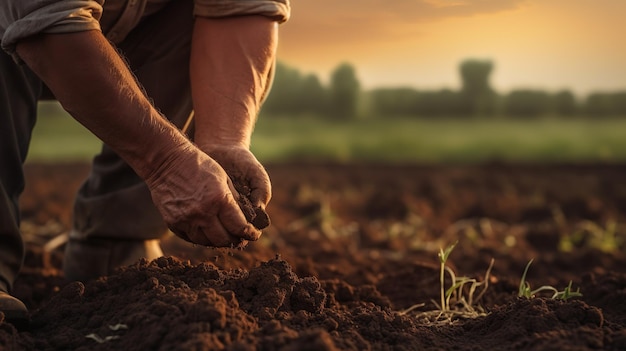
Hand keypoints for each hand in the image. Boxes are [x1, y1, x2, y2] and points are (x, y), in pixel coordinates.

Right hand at [144, 144, 261, 246]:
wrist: (166, 161)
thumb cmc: (198, 164)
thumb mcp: (224, 177)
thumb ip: (234, 199)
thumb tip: (244, 216)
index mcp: (219, 199)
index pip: (239, 226)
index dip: (249, 233)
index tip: (254, 235)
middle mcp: (203, 213)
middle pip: (224, 239)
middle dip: (235, 240)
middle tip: (240, 238)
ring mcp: (186, 220)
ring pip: (207, 242)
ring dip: (217, 241)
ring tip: (224, 236)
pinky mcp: (173, 223)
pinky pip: (191, 238)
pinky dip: (201, 237)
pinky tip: (207, 232)